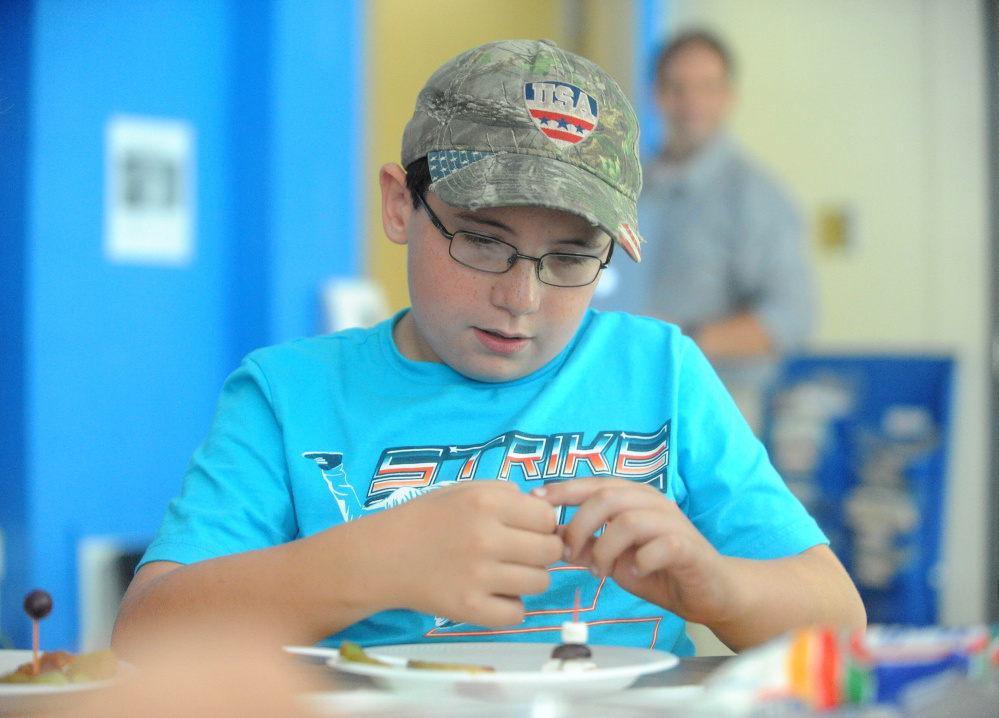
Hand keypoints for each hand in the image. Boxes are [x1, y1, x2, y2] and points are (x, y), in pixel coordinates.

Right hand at [369, 480, 562, 627]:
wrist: (382, 556)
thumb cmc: (425, 519)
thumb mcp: (464, 489)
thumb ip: (506, 493)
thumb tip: (543, 509)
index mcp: (486, 504)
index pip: (547, 518)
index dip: (542, 524)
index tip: (527, 529)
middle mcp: (486, 538)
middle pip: (550, 551)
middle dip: (541, 551)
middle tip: (520, 553)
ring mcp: (479, 576)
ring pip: (540, 582)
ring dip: (528, 579)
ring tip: (504, 573)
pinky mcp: (469, 609)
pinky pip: (517, 614)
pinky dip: (510, 607)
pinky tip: (493, 595)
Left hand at [532, 478, 735, 626]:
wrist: (708, 591)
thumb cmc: (658, 570)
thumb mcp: (613, 558)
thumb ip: (587, 545)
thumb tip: (552, 539)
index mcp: (632, 498)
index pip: (593, 484)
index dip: (563, 489)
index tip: (536, 499)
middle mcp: (652, 503)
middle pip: (606, 497)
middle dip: (579, 525)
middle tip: (569, 554)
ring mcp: (673, 523)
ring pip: (629, 520)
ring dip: (605, 548)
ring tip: (600, 571)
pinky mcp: (689, 547)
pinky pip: (661, 546)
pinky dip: (641, 561)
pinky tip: (635, 574)